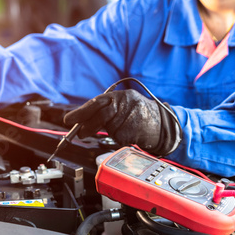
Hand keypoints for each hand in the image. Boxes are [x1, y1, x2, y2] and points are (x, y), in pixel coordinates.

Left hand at [63, 89, 179, 155]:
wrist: (166, 124)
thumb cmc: (140, 116)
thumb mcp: (123, 106)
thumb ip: (105, 110)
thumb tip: (81, 121)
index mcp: (120, 95)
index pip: (96, 102)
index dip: (80, 111)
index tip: (68, 119)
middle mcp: (126, 102)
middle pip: (100, 115)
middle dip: (88, 125)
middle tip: (80, 134)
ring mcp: (132, 115)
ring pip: (110, 128)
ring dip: (111, 132)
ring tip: (123, 128)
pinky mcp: (136, 128)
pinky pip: (119, 137)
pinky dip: (121, 139)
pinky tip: (131, 133)